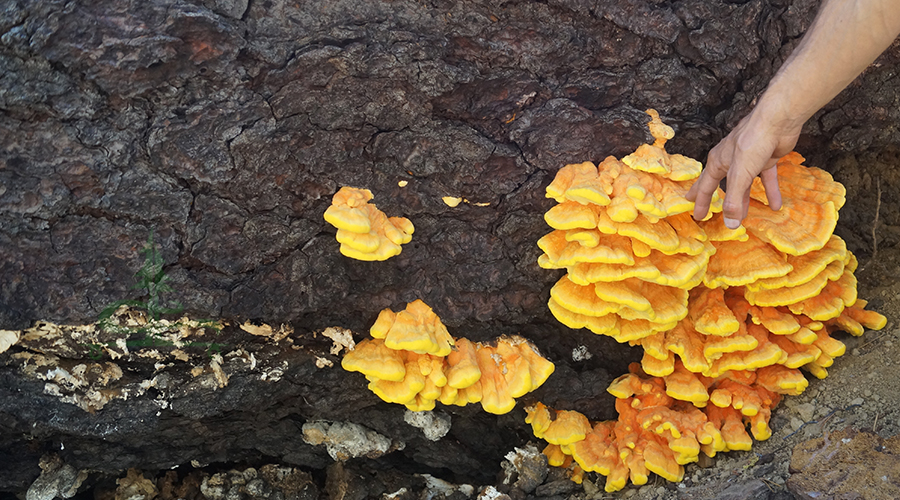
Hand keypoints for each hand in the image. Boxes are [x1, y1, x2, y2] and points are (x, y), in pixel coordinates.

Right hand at [686, 106, 800, 228]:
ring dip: (744, 201)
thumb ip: (734, 199)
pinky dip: (770, 192)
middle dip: (714, 198)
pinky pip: (766, 179)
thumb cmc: (753, 141)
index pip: (705, 187)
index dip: (701, 203)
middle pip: (719, 184)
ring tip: (743, 216)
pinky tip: (775, 205)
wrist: (778, 120)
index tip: (698, 216)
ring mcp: (748, 160)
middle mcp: (730, 161)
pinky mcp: (766, 158)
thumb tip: (730, 224)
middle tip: (705, 209)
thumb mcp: (740, 174)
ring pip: (744, 185)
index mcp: (718, 162)